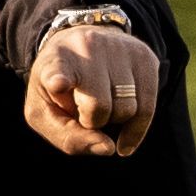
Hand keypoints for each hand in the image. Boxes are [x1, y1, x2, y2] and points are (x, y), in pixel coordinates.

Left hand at [24, 11, 160, 157]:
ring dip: (115, 120)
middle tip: (83, 111)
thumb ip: (69, 137)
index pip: (57, 71)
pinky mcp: (144, 56)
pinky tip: (125, 134)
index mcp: (55, 61)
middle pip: (100, 107)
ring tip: (102, 104)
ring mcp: (118, 48)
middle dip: (94, 122)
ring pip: (128, 109)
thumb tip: (108, 148)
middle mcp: (87, 47)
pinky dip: (137, 128)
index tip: (57, 83)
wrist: (79, 47)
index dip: (58, 79)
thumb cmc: (59, 90)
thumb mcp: (47, 114)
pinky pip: (148, 108)